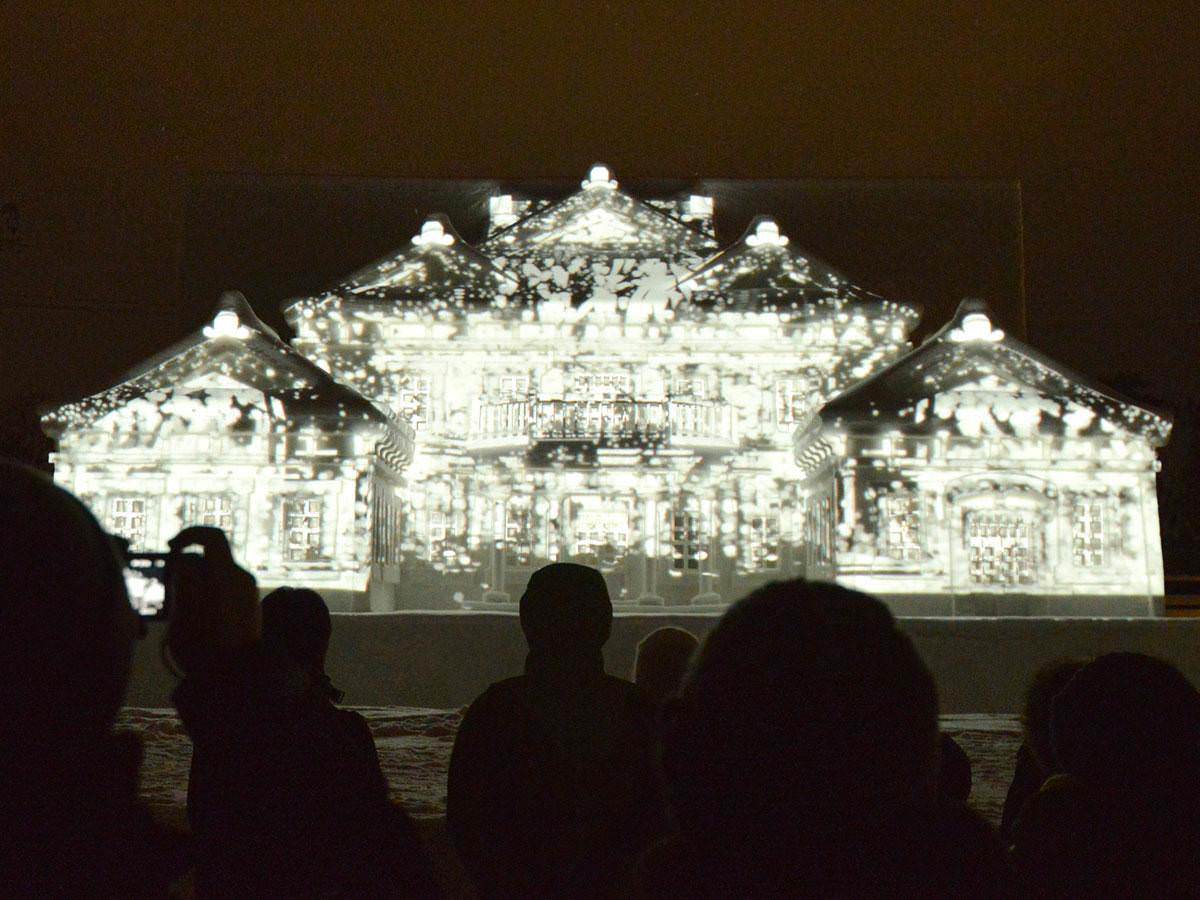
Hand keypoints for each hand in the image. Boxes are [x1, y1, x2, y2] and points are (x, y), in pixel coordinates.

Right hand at [163, 526, 259, 675]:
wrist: (235, 676)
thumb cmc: (203, 646)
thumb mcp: (183, 612)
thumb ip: (185, 579)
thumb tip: (186, 560)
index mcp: (226, 575)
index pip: (211, 536)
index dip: (189, 535)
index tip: (171, 547)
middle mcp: (243, 577)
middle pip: (212, 556)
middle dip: (190, 564)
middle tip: (174, 583)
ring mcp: (250, 590)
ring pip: (218, 572)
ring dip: (199, 580)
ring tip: (185, 607)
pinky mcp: (251, 602)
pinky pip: (227, 585)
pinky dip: (211, 590)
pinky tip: (200, 614)